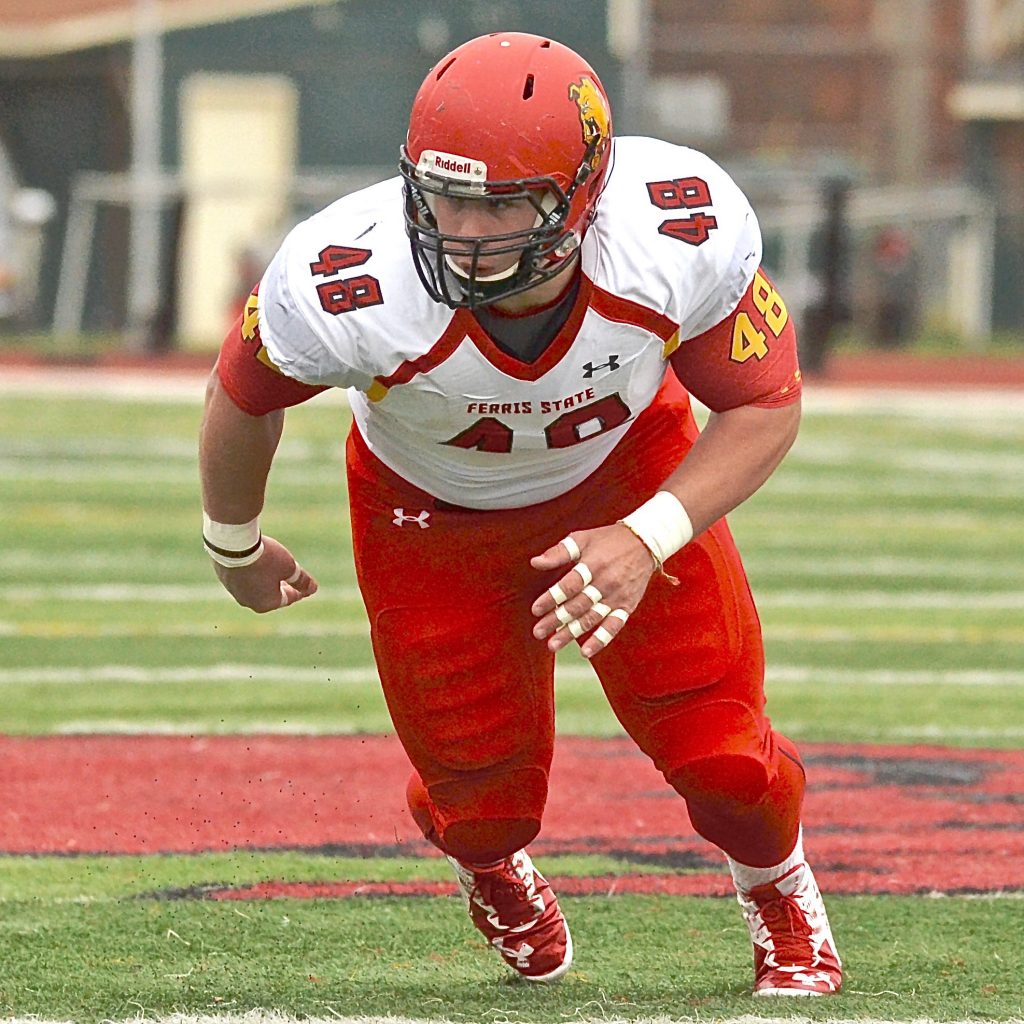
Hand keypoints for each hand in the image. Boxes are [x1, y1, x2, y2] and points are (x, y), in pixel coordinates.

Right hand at [212, 536, 317, 612]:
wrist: (233, 544)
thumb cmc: (265, 558)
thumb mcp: (289, 567)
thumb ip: (301, 580)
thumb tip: (313, 589)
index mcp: (266, 604)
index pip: (288, 598)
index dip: (299, 590)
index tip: (307, 585)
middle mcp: (248, 601)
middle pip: (270, 595)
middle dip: (282, 586)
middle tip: (291, 579)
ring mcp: (233, 590)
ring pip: (254, 586)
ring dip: (264, 578)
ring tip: (272, 568)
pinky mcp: (223, 576)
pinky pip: (241, 576)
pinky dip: (250, 571)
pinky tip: (254, 561)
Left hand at [530, 525, 656, 657]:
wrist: (645, 543)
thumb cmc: (608, 540)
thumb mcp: (583, 538)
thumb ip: (559, 552)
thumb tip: (535, 562)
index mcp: (593, 564)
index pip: (569, 586)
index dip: (552, 598)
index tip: (535, 610)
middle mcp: (606, 583)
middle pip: (577, 605)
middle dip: (556, 620)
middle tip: (538, 632)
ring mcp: (617, 596)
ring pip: (592, 618)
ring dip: (571, 633)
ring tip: (553, 645)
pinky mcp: (627, 606)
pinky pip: (614, 626)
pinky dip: (601, 640)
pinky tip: (586, 651)